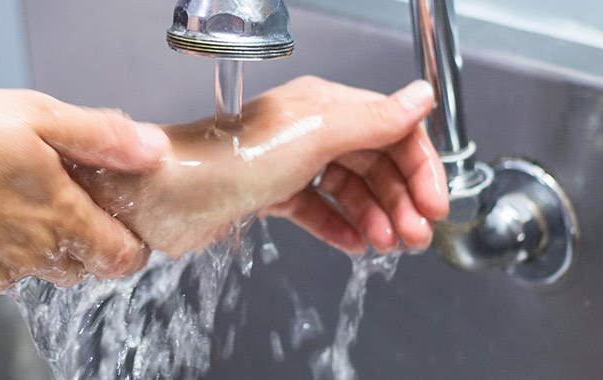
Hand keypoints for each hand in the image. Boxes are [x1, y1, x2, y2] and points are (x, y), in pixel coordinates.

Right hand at [0, 88, 170, 297]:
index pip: (122, 258)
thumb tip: (152, 150)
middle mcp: (34, 256)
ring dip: (28, 244)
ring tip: (1, 199)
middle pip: (78, 266)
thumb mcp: (39, 114)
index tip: (119, 224)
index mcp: (63, 218)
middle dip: (78, 239)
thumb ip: (102, 136)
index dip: (129, 243)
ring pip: (30, 270)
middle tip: (55, 199)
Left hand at [73, 76, 446, 254]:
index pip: (391, 129)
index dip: (419, 166)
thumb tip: (420, 99)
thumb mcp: (316, 137)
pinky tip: (355, 245)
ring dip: (376, 216)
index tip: (435, 203)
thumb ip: (373, 121)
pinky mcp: (269, 193)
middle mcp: (308, 129)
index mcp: (323, 105)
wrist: (167, 195)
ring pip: (349, 188)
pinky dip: (340, 227)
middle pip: (375, 161)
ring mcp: (289, 162)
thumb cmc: (229, 158)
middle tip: (416, 235)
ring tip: (389, 245)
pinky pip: (317, 209)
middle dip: (401, 198)